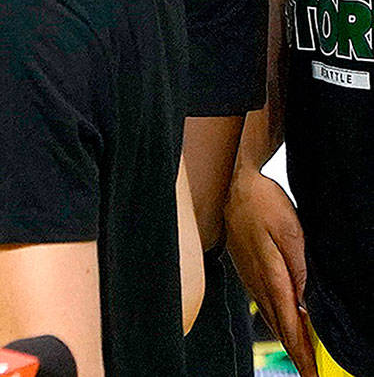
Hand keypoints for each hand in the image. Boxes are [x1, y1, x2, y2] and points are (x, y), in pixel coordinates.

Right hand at [225, 169, 315, 376]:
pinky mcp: (247, 269)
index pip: (289, 321)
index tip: (311, 373)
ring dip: (287, 340)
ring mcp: (249, 276)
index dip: (301, 350)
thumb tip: (304, 299)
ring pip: (270, 317)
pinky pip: (263, 303)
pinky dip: (276, 322)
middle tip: (310, 375)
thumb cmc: (263, 203)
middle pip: (279, 326)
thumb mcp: (290, 229)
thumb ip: (299, 265)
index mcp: (271, 273)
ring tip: (301, 360)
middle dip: (296, 353)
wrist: (232, 185)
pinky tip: (282, 326)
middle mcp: (257, 280)